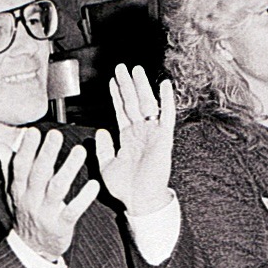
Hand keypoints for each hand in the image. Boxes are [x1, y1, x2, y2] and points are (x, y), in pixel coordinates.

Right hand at [6, 126, 99, 259]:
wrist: (30, 251)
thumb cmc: (24, 216)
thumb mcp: (12, 194)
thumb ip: (8, 169)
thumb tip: (0, 145)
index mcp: (19, 191)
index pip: (21, 167)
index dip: (27, 149)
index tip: (33, 131)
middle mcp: (30, 201)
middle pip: (39, 174)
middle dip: (47, 153)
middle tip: (56, 135)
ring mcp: (45, 214)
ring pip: (57, 189)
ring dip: (69, 169)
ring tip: (80, 151)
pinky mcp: (61, 227)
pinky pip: (72, 211)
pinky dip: (83, 198)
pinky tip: (93, 184)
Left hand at [98, 64, 174, 215]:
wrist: (140, 201)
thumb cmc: (125, 188)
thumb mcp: (106, 166)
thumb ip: (103, 148)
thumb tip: (100, 131)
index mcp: (127, 138)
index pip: (121, 110)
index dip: (116, 95)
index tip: (112, 80)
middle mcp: (140, 132)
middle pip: (133, 102)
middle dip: (127, 84)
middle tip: (122, 67)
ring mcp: (152, 134)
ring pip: (147, 104)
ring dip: (141, 86)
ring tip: (136, 70)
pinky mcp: (163, 139)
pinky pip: (166, 116)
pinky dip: (166, 100)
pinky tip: (164, 85)